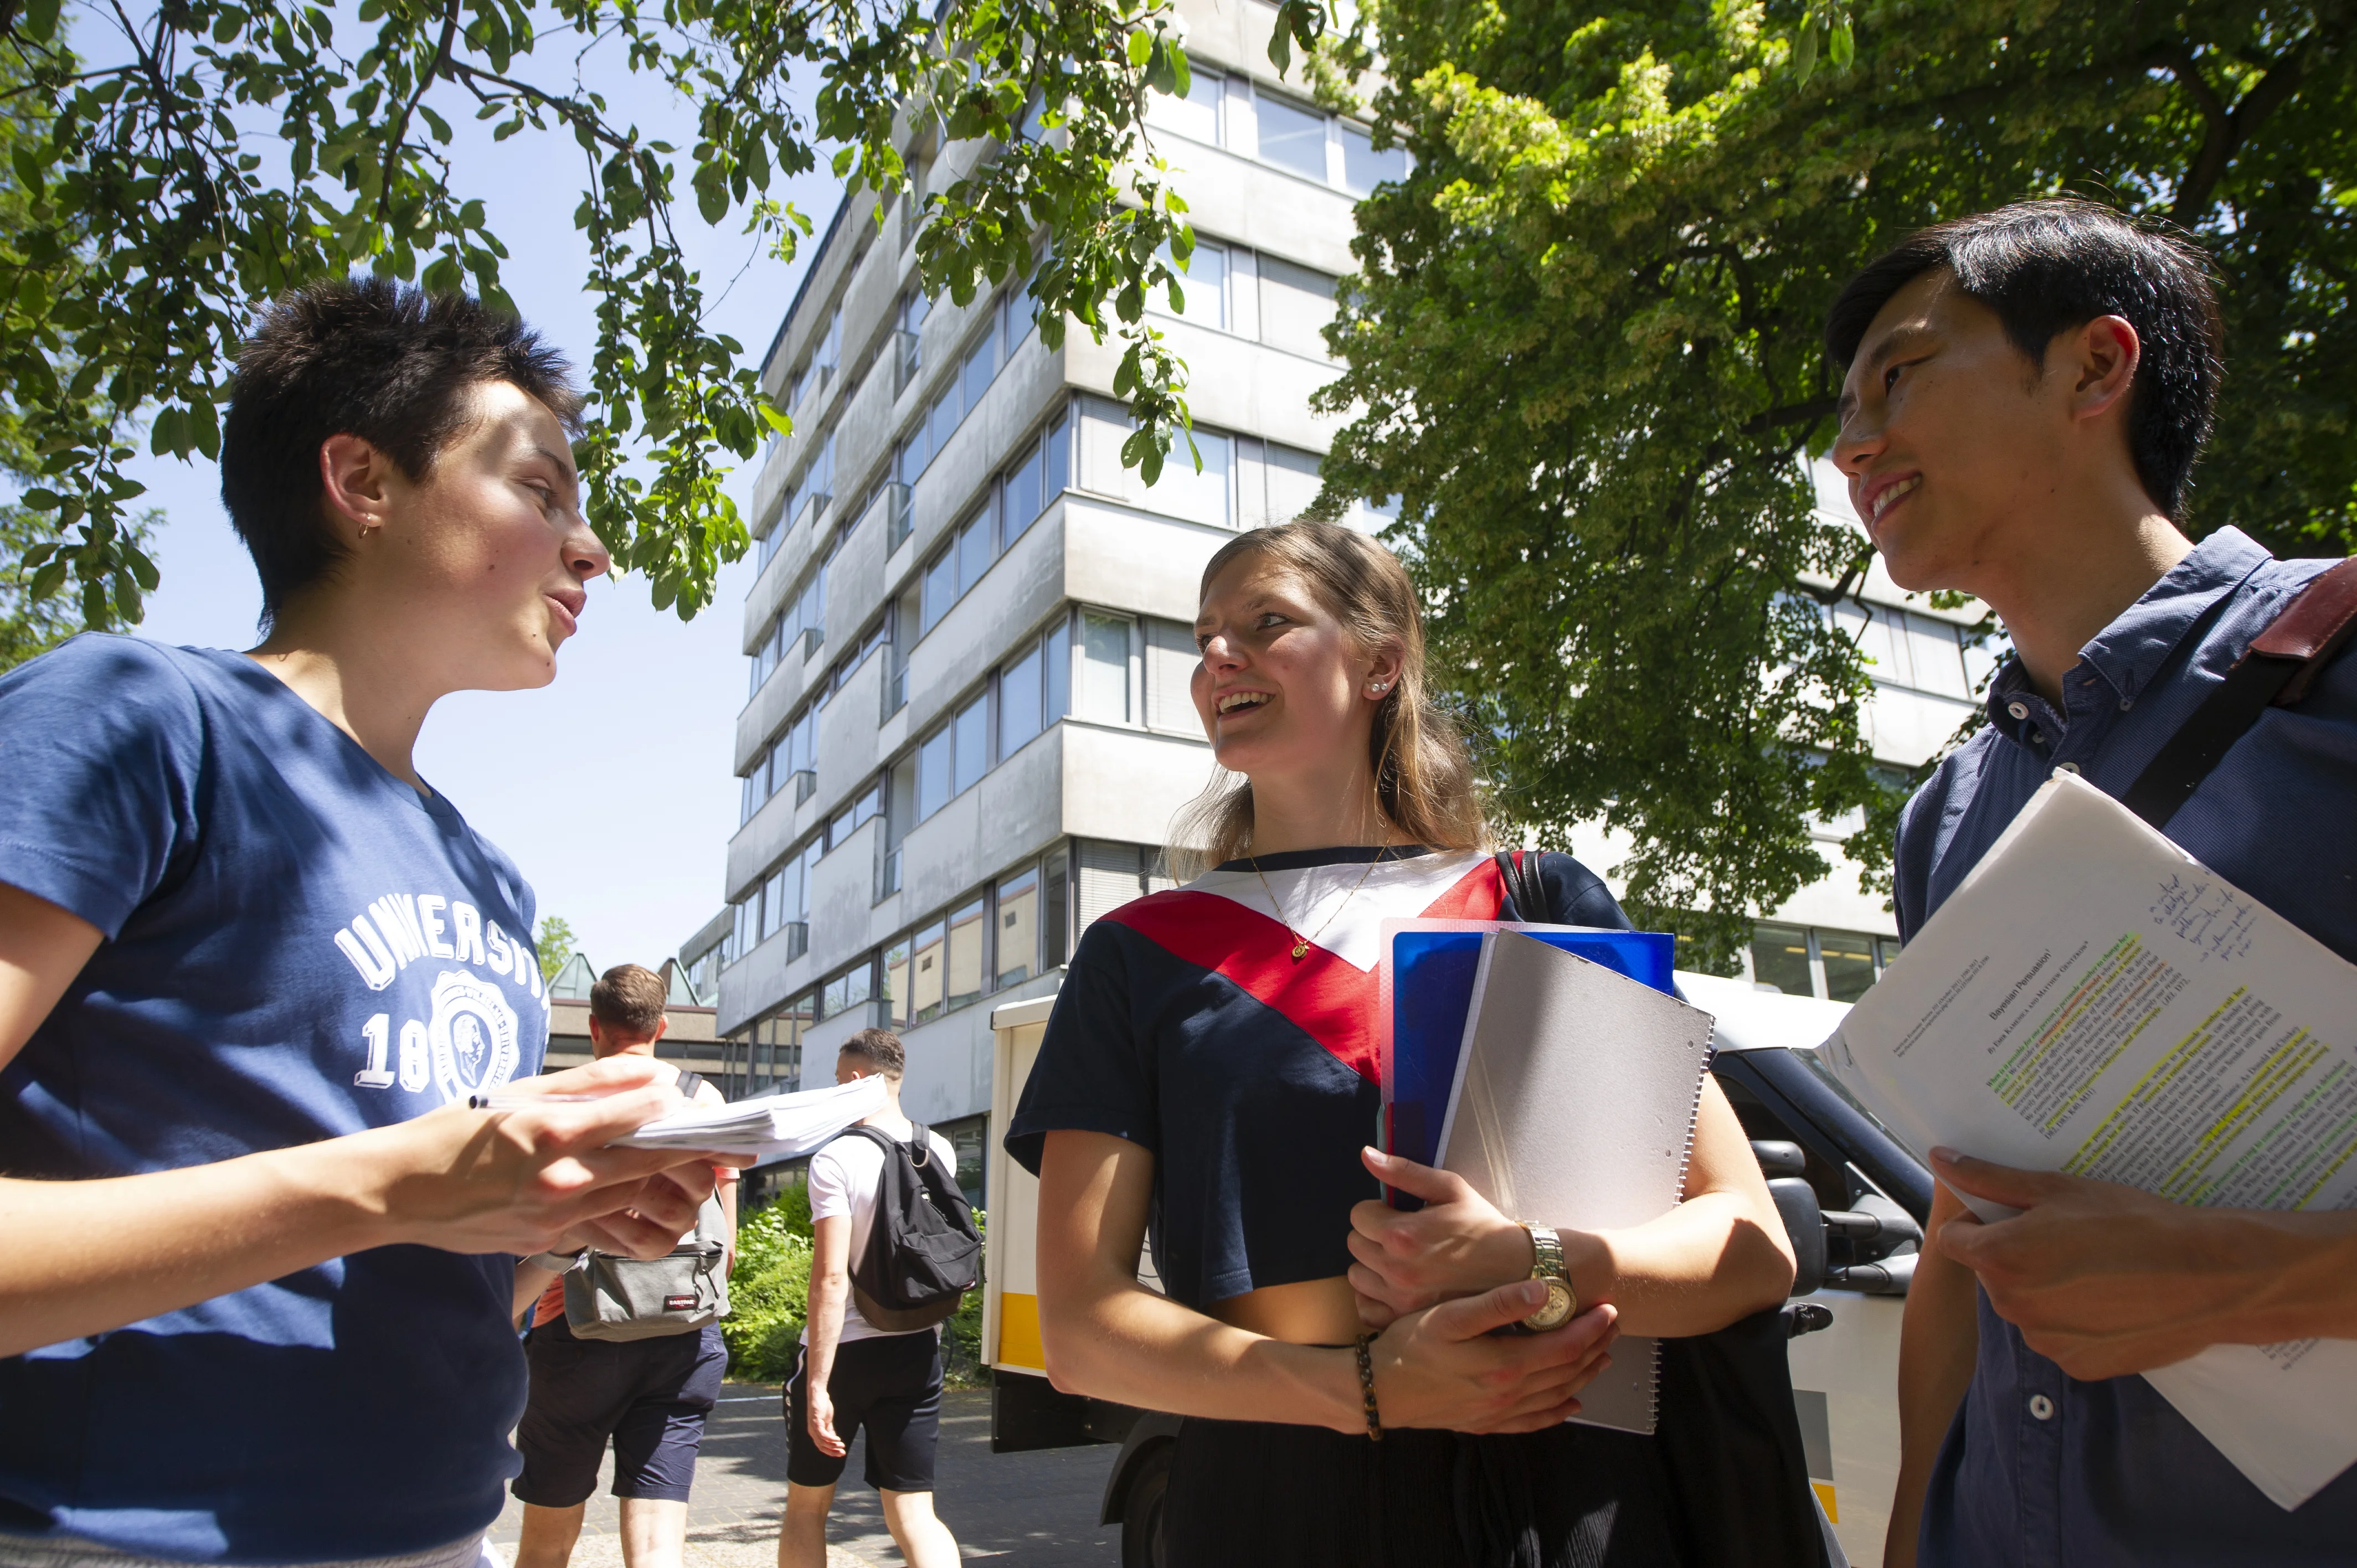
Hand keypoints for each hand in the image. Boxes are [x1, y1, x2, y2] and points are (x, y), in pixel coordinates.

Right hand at [368, 1056, 724, 1258]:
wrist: (399, 1192)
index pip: (640, 1119)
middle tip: (734, 1148)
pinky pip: (602, 1224)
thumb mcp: (520, 1092)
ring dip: (662, 1183)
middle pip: (648, 1164)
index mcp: (553, 1132)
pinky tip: (636, 1195)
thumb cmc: (457, 1131)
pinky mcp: (547, 1240)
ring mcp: (554, 1216)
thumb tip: (653, 1074)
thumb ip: (591, 1083)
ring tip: (692, 1168)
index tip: (708, 1108)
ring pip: (631, 1198)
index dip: (679, 1113)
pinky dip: (623, 1208)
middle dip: (693, 1153)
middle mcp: (559, 1178)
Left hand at [807, 1383, 845, 1456]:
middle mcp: (812, 1432)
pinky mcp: (815, 1422)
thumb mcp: (828, 1421)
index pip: (822, 1446)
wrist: (818, 1394)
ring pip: (822, 1442)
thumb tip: (835, 1440)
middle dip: (832, 1452)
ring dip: (833, 1445)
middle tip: (843, 1453)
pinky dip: (830, 1438)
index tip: (841, 1453)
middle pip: (821, 1447)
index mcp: (815, 1432)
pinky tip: (838, 1439)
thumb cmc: (822, 1406)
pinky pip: (822, 1434)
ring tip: (842, 1446)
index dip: (831, 1452)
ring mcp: (813, 1427)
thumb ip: (830, 1430)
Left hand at [1348, 1146, 1539, 1328]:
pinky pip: (1366, 1309)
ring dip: (1373, 1264)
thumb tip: (1366, 1155)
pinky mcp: (1406, 1321)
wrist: (1514, 1269)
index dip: (1377, 1209)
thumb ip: (1403, 1171)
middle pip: (1355, 1244)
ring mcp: (1400, 1299)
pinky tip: (1394, 1285)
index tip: (1396, 1212)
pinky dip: (1374, 1296)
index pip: (1358, 1215)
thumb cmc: (1481, 1225)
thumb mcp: (1449, 1188)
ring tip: (1401, 1259)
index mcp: (1402, 1234)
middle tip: (1402, 1235)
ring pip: (1357, 1275)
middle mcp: (1396, 1269)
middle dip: (1373, 1234)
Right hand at [1368, 1277, 1618, 1433]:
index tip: (1609, 1308)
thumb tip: (1541, 1290)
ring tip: (1602, 1356)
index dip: (1591, 1327)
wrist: (1378, 1391)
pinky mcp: (1486, 1423)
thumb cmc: (1409, 1347)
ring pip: (1556, 1395)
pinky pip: (1533, 1422)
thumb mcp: (1449, 1316)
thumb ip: (1497, 1303)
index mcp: (1505, 1364)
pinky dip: (1557, 1413)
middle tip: (1613, 1326)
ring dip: (1584, 1375)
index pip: (1565, 1346)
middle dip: (1595, 1346)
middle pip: (1567, 1370)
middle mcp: (1508, 1393)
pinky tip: (1570, 1406)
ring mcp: (1498, 1412)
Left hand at [1932, 1148, 2284, 1379]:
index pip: (1955, 1240)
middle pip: (1993, 1274)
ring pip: (2027, 1307)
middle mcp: (2014, 1307)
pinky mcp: (2079, 1365)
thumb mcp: (2057, 1189)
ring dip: (2046, 1289)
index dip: (1980, 1223)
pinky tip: (2113, 1300)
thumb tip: (1941, 1159)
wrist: (2207, 1276)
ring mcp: (2046, 1341)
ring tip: (2098, 1268)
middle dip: (2017, 1255)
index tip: (2014, 1215)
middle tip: (2069, 1238)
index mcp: (2001, 1259)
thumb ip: (1990, 1178)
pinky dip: (2077, 1320)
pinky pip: (2061, 1336)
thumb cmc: (2133, 1224)